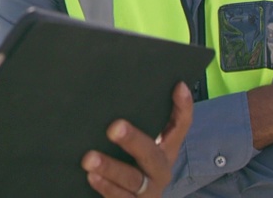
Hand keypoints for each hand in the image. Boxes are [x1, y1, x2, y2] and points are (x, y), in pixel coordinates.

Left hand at [82, 82, 192, 196]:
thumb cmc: (141, 166)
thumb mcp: (153, 145)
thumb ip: (157, 119)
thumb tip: (175, 85)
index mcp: (167, 151)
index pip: (180, 126)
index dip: (183, 108)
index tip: (178, 85)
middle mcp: (160, 172)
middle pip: (150, 154)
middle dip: (132, 140)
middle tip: (114, 127)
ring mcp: (147, 192)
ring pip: (131, 180)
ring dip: (110, 168)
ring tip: (89, 158)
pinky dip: (105, 188)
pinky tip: (91, 177)